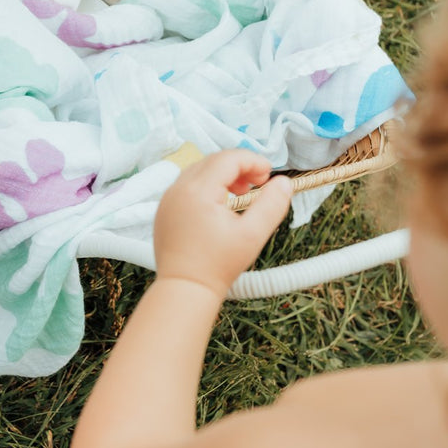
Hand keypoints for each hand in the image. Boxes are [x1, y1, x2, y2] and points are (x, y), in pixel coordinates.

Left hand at [153, 150, 292, 297]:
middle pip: (213, 161)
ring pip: (199, 170)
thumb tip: (283, 182)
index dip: (252, 161)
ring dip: (223, 174)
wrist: (185, 288)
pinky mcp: (164, 209)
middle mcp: (178, 189)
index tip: (268, 174)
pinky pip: (187, 184)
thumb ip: (272, 205)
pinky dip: (206, 185)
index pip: (228, 159)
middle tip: (259, 183)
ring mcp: (168, 198)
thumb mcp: (253, 235)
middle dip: (239, 166)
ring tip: (242, 192)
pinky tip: (221, 203)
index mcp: (198, 191)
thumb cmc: (217, 266)